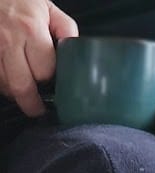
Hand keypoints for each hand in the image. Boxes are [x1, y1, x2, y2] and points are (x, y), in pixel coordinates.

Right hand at [0, 0, 77, 116]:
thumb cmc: (18, 0)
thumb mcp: (47, 8)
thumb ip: (65, 29)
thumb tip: (76, 51)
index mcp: (30, 29)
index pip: (45, 71)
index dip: (50, 78)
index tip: (53, 82)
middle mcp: (10, 41)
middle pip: (23, 87)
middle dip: (33, 103)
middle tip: (39, 109)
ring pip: (6, 87)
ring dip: (16, 94)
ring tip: (25, 93)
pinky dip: (4, 85)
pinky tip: (11, 80)